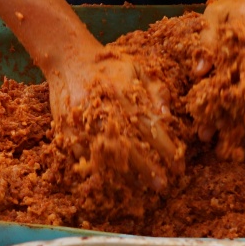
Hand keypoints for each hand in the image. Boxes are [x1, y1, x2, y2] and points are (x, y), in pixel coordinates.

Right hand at [47, 47, 180, 191]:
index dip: (165, 148)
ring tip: (140, 188)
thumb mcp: (136, 67)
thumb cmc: (107, 64)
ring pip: (105, 154)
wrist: (67, 57)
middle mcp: (103, 108)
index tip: (178, 166)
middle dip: (147, 168)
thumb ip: (155, 89)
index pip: (149, 126)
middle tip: (162, 185)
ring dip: (123, 174)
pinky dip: (97, 169)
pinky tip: (111, 181)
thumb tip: (166, 114)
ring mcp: (82, 121)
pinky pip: (82, 156)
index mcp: (123, 93)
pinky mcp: (66, 129)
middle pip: (128, 145)